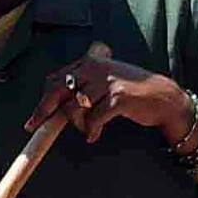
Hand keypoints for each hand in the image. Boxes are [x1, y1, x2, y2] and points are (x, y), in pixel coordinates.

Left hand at [30, 52, 192, 147]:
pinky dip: (91, 130)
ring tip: (88, 130)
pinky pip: (93, 119)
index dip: (43, 100)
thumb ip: (82, 84)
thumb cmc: (131, 91)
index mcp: (89, 61)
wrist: (163, 97)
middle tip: (34, 126)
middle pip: (58, 91)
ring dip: (78, 124)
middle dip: (44, 111)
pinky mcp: (117, 98)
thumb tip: (53, 104)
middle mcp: (95, 68)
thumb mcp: (105, 79)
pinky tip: (94, 135)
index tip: (34, 117)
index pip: (56, 80)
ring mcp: (106, 82)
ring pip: (75, 108)